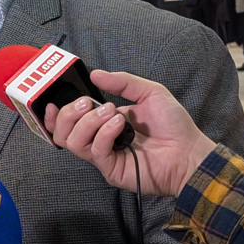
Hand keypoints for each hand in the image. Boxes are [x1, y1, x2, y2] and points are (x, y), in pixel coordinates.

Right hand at [44, 70, 216, 196]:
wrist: (190, 151)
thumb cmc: (173, 124)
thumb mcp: (148, 92)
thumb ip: (122, 82)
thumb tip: (95, 74)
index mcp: (102, 122)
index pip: (68, 121)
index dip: (55, 113)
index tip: (53, 102)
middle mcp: (99, 139)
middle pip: (62, 132)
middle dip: (70, 113)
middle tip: (89, 103)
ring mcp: (104, 156)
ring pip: (73, 142)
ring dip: (88, 122)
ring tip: (111, 113)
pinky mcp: (111, 170)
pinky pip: (95, 151)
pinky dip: (104, 133)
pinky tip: (120, 124)